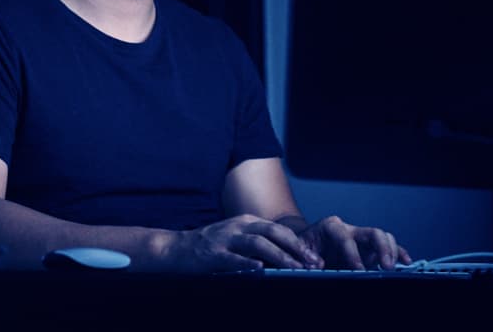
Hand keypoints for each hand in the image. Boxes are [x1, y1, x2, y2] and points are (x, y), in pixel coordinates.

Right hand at [155, 214, 323, 272]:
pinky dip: (248, 263)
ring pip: (257, 243)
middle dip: (295, 248)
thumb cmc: (211, 245)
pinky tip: (260, 270)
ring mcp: (224, 239)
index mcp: (245, 222)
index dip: (298, 243)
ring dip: (279, 256)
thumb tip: (288, 255)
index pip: (278, 229)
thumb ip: (258, 241)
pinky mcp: (212, 254)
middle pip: (272, 232)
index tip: (315, 258)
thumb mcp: (235, 236)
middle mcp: (237, 227)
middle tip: (312, 263)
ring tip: (295, 269)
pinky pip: (233, 258)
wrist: (177, 248)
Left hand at [294, 215, 411, 269]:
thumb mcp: (299, 251)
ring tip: (391, 267)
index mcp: (330, 227)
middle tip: (385, 267)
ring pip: (383, 237)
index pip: (344, 237)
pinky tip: (406, 262)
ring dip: (391, 251)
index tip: (358, 269)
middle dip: (381, 248)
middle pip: (371, 232)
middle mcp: (349, 230)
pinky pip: (388, 248)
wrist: (304, 247)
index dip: (352, 253)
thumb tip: (317, 265)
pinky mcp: (369, 249)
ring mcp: (361, 239)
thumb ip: (307, 257)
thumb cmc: (302, 248)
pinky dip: (398, 253)